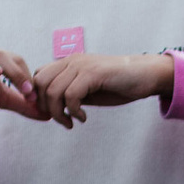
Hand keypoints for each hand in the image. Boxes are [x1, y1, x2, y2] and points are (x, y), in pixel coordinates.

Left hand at [31, 51, 176, 126]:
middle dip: (46, 107)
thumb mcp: (89, 90)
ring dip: (59, 113)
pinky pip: (70, 95)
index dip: (39, 98)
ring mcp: (81, 66)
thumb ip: (71, 94)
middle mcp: (71, 61)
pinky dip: (74, 111)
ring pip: (53, 91)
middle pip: (40, 84)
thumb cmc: (120, 84)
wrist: (146, 75)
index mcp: (68, 63)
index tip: (52, 114)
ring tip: (71, 122)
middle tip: (61, 120)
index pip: (38, 77)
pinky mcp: (92, 74)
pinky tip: (83, 117)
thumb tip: (54, 107)